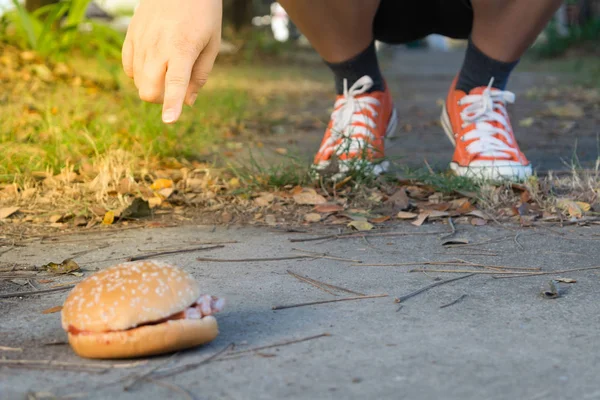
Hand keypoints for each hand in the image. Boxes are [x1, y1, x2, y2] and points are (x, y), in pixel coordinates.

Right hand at [122, 0, 221, 123]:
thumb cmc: (202, 13)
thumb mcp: (212, 43)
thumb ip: (200, 75)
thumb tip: (188, 103)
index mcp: (183, 48)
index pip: (175, 82)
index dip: (172, 104)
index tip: (169, 120)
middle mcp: (158, 45)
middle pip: (148, 89)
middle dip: (160, 99)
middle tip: (173, 90)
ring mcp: (141, 39)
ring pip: (137, 80)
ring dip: (151, 86)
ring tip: (166, 71)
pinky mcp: (131, 33)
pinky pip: (127, 65)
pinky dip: (137, 74)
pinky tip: (151, 66)